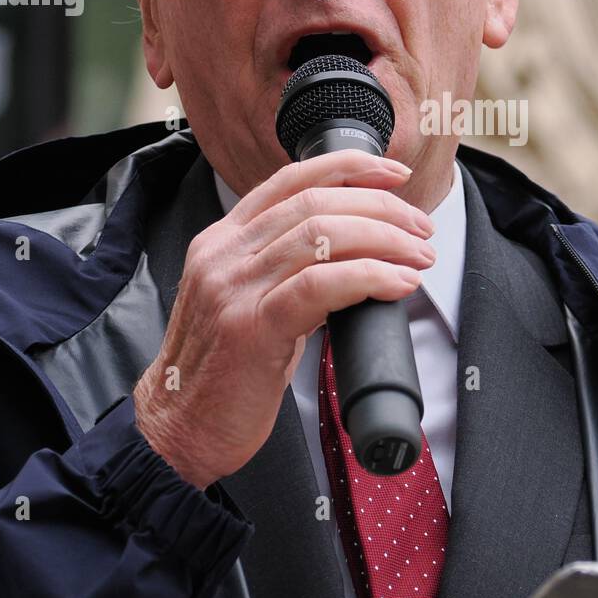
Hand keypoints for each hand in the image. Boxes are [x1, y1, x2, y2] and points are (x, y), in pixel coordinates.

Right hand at [132, 150, 435, 488]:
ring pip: (322, 235)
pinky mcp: (251, 328)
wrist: (178, 429)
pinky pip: (320, 285)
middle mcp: (224, 255)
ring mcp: (233, 289)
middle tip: (420, 230)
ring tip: (418, 258)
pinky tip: (397, 285)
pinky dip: (370, 277)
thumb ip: (287, 268)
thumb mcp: (248, 301)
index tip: (392, 175)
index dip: (349, 168)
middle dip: (381, 208)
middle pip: (315, 203)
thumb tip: (358, 252)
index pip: (290, 179)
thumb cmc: (222, 372)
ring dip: (385, 241)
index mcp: (223, 241)